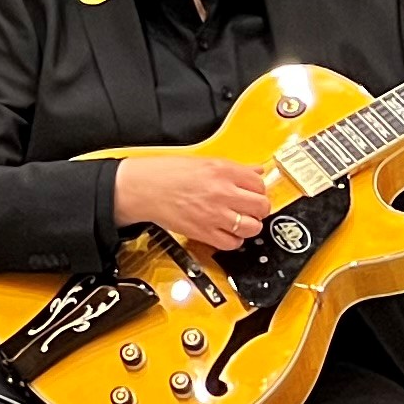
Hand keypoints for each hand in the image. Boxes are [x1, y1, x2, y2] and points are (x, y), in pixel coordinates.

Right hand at [114, 151, 277, 253]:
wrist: (142, 188)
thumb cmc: (165, 173)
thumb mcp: (202, 160)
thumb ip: (232, 167)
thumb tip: (255, 170)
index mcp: (222, 170)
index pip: (259, 182)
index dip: (258, 189)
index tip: (253, 191)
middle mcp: (222, 192)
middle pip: (261, 206)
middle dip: (259, 208)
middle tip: (251, 207)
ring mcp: (215, 214)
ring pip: (252, 227)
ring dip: (250, 225)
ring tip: (241, 221)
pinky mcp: (205, 232)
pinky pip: (233, 243)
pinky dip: (234, 240)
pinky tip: (228, 232)